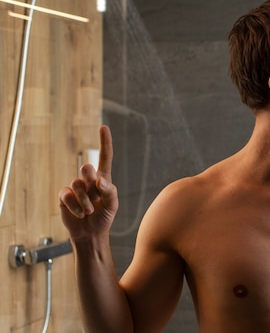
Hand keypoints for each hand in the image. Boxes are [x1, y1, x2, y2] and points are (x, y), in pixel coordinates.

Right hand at [58, 125, 118, 240]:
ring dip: (85, 200)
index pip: (105, 157)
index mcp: (103, 178)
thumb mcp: (112, 204)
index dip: (105, 142)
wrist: (90, 233)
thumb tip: (100, 180)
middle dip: (91, 181)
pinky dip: (76, 206)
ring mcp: (76, 188)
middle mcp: (89, 180)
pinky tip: (80, 213)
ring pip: (77, 184)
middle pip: (87, 168)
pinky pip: (67, 195)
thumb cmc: (104, 217)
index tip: (103, 127)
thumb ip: (109, 190)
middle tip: (96, 194)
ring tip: (90, 211)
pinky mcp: (65, 196)